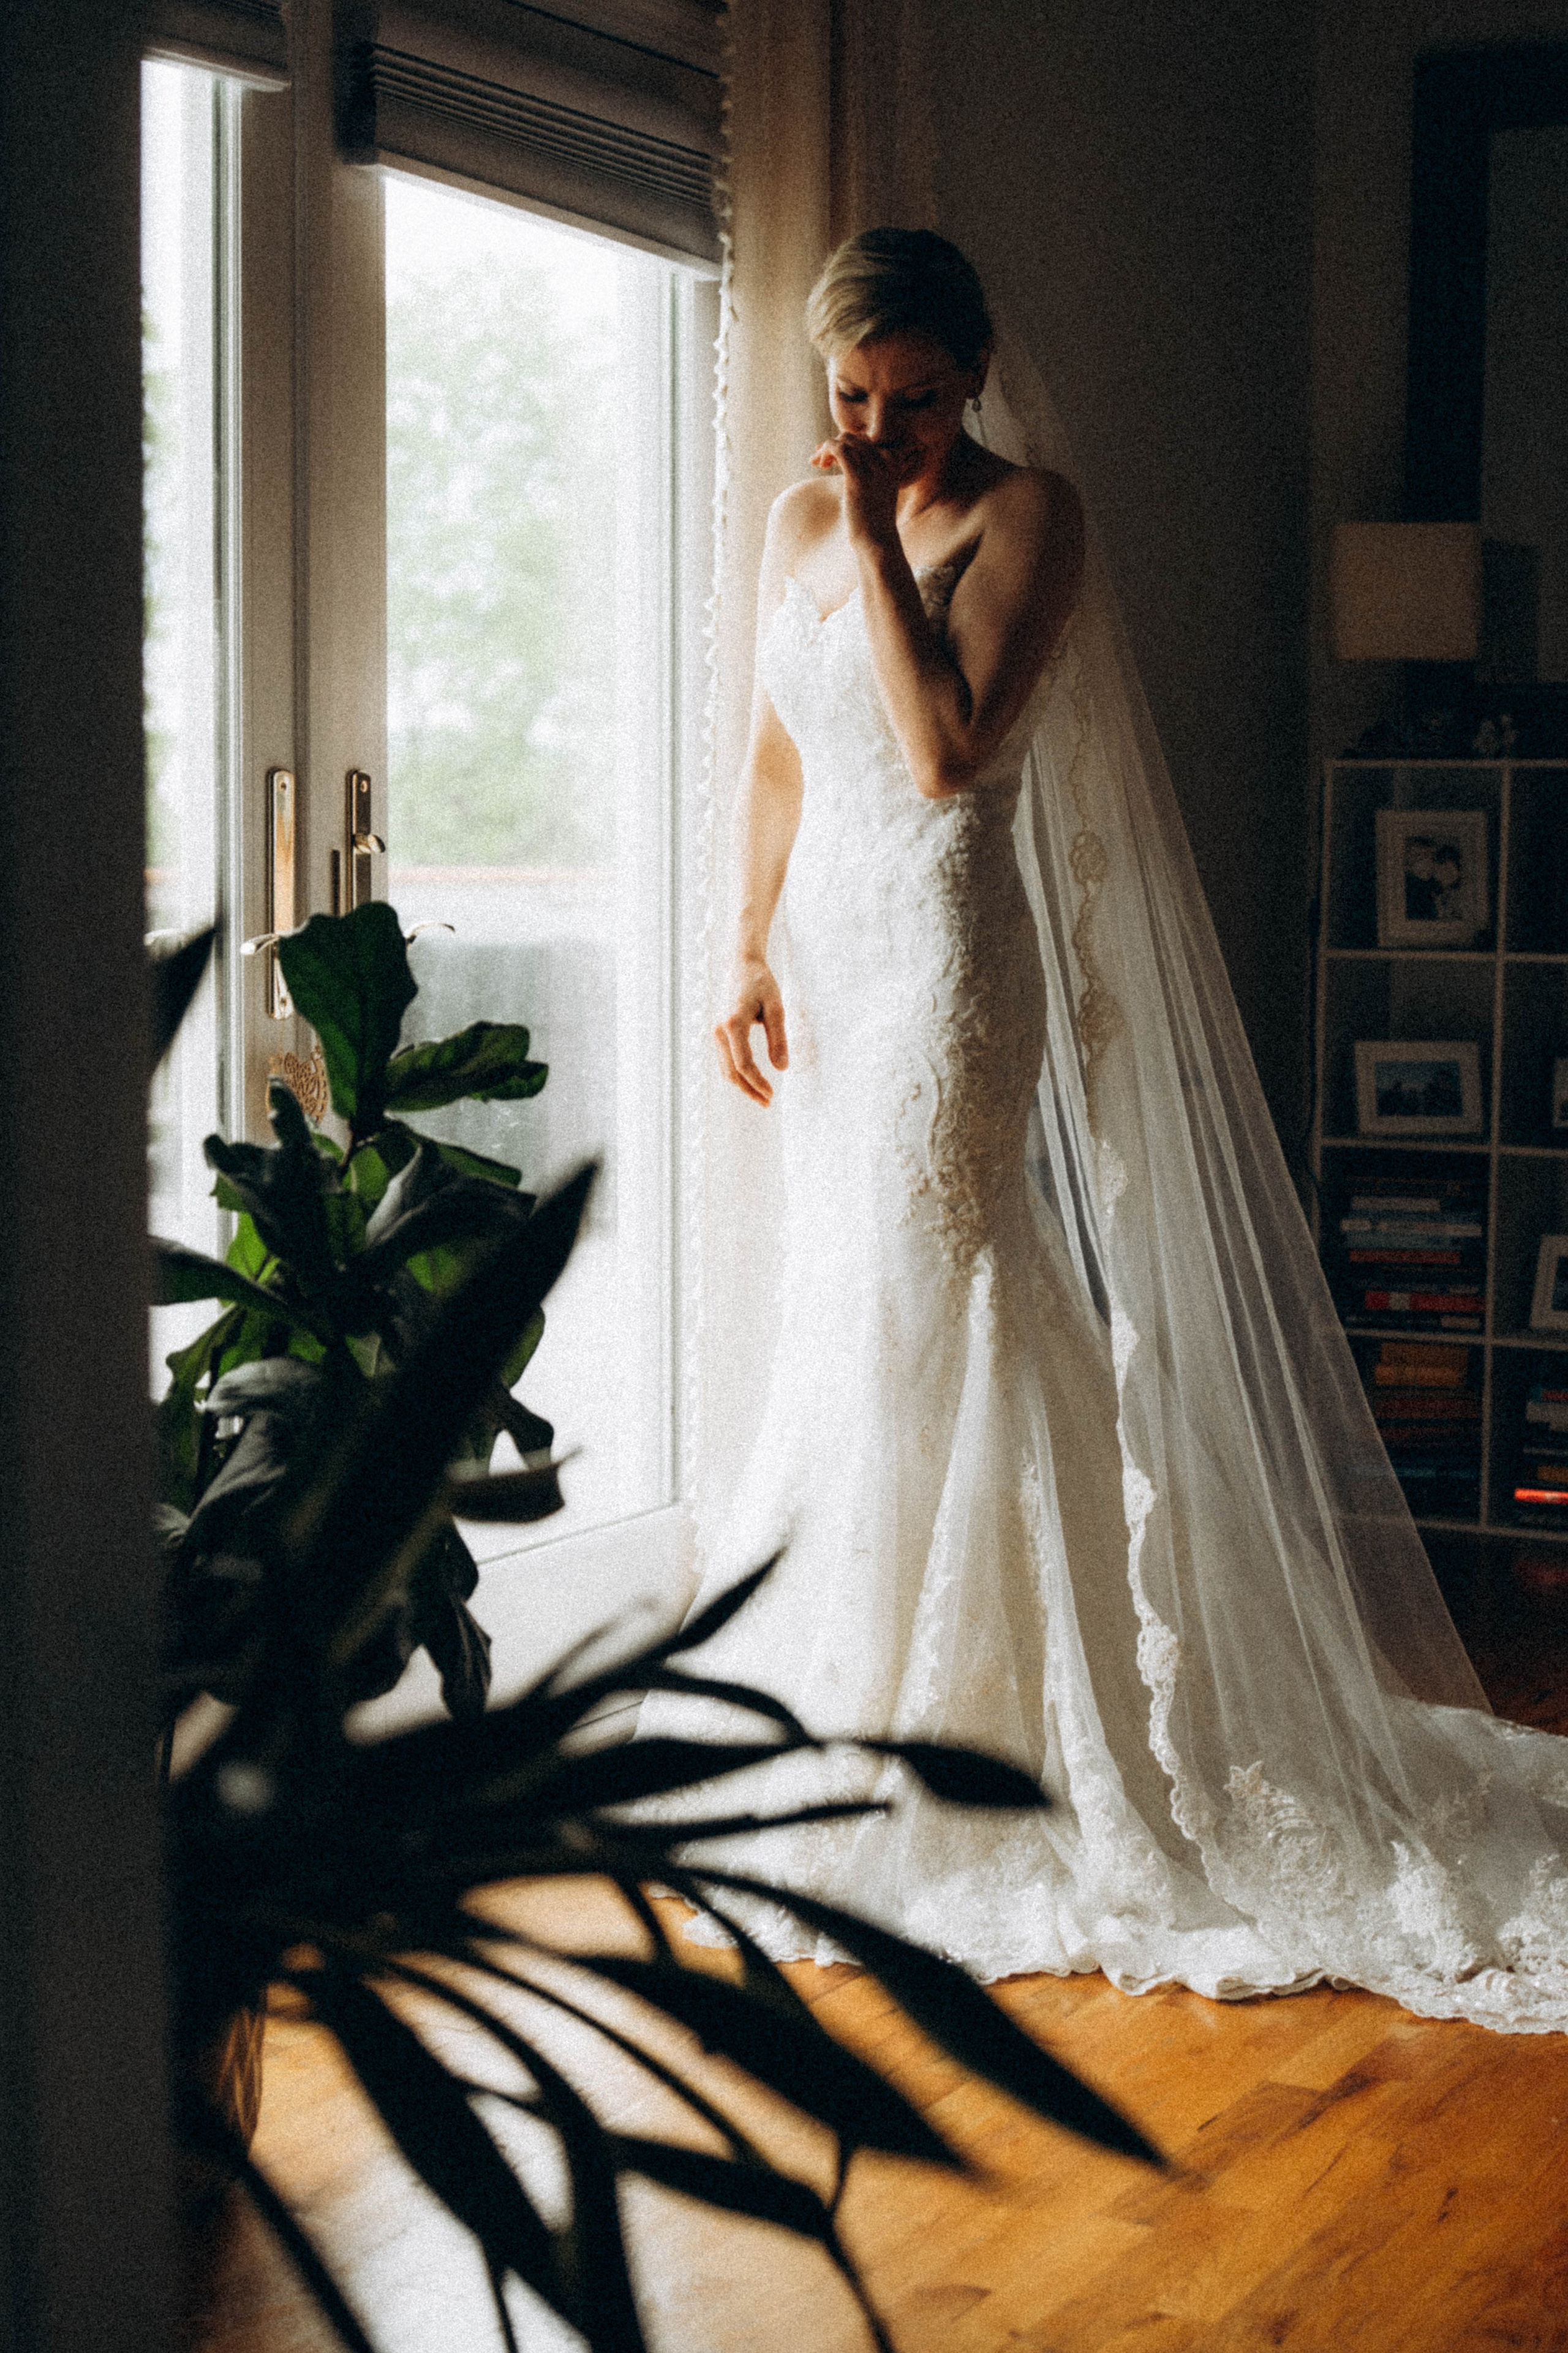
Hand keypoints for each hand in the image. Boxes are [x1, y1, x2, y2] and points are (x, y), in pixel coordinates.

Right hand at [715, 957, 787, 1105]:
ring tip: (762, 1096)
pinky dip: (737, 1074)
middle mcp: (720, 1030)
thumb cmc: (761, 983)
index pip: (744, 1064)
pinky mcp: (718, 1032)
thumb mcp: (776, 1008)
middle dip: (749, 1090)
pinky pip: (724, 1060)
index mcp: (734, 1023)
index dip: (757, 1083)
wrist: (742, 965)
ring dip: (743, 1085)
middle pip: (731, 1072)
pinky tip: (752, 1081)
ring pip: (725, 1069)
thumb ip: (778, 1038)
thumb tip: (782, 1068)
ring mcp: (716, 1032)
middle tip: (768, 1102)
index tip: (772, 1095)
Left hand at [811, 432, 900, 553]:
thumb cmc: (874, 520)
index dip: (849, 444)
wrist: (877, 541)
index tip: (834, 457)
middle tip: (821, 461)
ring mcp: (873, 468)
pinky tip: (819, 464)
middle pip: (855, 438)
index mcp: (893, 462)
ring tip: (818, 464)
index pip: (868, 440)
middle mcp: (886, 461)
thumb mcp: (877, 490)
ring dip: (827, 448)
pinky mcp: (857, 478)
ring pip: (845, 440)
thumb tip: (848, 457)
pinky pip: (838, 449)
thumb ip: (869, 472)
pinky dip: (825, 451)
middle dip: (835, 445)